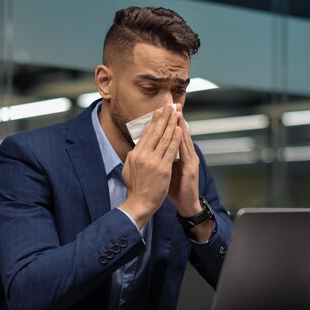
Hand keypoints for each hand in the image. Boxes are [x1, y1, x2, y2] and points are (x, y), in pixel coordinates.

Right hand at [120, 105, 181, 228]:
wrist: (140, 204)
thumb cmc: (135, 189)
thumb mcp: (129, 170)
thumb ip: (134, 157)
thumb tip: (136, 148)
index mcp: (135, 155)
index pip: (146, 133)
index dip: (154, 121)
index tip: (159, 111)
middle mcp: (142, 156)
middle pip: (155, 132)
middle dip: (163, 117)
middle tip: (169, 105)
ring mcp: (153, 162)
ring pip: (164, 138)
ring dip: (171, 124)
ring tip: (176, 113)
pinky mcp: (163, 169)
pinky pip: (171, 150)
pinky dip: (176, 139)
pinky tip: (180, 130)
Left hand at [167, 104, 200, 216]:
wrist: (187, 204)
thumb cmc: (176, 189)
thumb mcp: (167, 171)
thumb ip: (162, 159)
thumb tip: (151, 150)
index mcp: (180, 156)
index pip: (174, 136)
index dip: (170, 123)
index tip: (165, 110)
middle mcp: (187, 155)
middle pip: (180, 133)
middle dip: (176, 118)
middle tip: (173, 103)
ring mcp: (190, 161)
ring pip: (184, 139)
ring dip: (181, 124)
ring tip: (177, 111)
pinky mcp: (191, 168)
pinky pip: (186, 151)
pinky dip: (182, 140)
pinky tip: (179, 131)